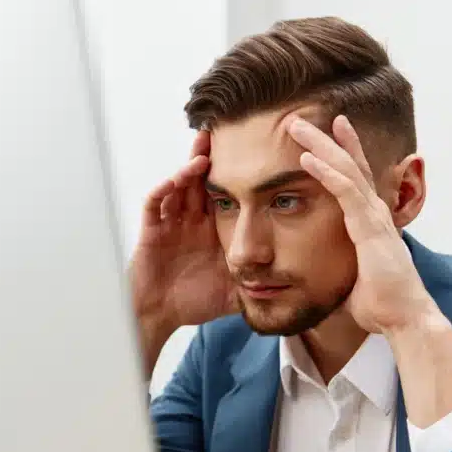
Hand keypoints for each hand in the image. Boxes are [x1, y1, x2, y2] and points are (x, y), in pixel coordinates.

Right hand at [128, 131, 240, 373]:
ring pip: (179, 187)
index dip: (237, 173)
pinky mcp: (151, 233)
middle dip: (211, 157)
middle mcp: (191, 222)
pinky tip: (175, 179)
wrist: (158, 317)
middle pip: (201, 181)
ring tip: (204, 153)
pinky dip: (163, 190)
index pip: (226, 194)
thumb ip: (263, 282)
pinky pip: (155, 206)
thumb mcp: (235, 291)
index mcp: (212, 230)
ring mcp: (170, 225)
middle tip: (225, 134)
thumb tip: (300, 284)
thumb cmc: (192, 303)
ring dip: (188, 169)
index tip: (255, 154)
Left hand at [287, 115, 437, 334]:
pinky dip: (326, 173)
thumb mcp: (351, 279)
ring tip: (296, 126)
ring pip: (346, 169)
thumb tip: (317, 276)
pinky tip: (307, 158)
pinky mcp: (370, 230)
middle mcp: (374, 213)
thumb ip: (338, 268)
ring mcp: (374, 218)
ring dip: (320, 145)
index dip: (339, 154)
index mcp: (370, 223)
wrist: (405, 321)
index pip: (354, 179)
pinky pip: (346, 193)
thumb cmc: (381, 306)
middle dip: (326, 139)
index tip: (323, 133)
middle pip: (349, 165)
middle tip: (301, 117)